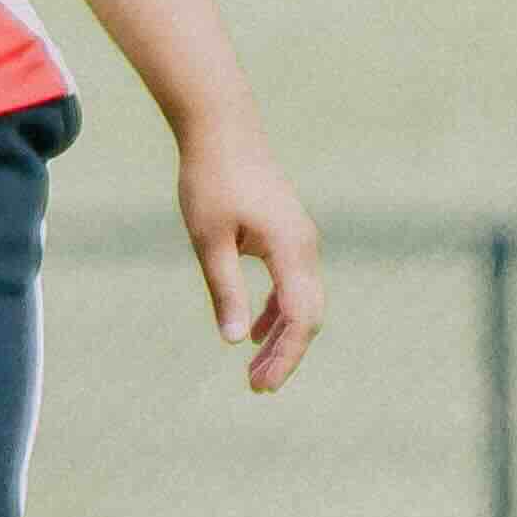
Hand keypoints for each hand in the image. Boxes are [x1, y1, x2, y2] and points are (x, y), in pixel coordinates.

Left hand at [175, 115, 324, 393]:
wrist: (221, 129)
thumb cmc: (210, 180)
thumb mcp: (209, 238)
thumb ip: (224, 289)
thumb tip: (234, 339)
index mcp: (291, 249)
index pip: (300, 319)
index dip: (284, 356)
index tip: (260, 383)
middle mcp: (306, 248)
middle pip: (308, 316)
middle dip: (285, 354)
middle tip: (257, 387)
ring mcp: (301, 241)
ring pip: (303, 301)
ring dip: (282, 336)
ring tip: (255, 370)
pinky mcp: (289, 235)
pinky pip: (293, 284)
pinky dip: (279, 311)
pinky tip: (255, 331)